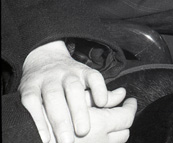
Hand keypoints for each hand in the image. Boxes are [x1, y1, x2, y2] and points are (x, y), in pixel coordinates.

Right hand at [19, 40, 133, 142]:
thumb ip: (101, 91)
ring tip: (65, 139)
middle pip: (74, 90)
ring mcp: (47, 80)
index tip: (103, 103)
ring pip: (53, 96)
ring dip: (59, 118)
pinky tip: (44, 136)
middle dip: (79, 111)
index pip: (93, 77)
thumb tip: (122, 96)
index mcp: (82, 72)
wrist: (42, 59)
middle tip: (85, 131)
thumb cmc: (69, 78)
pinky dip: (37, 119)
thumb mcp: (87, 79)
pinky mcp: (29, 89)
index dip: (99, 89)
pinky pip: (31, 103)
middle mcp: (66, 74)